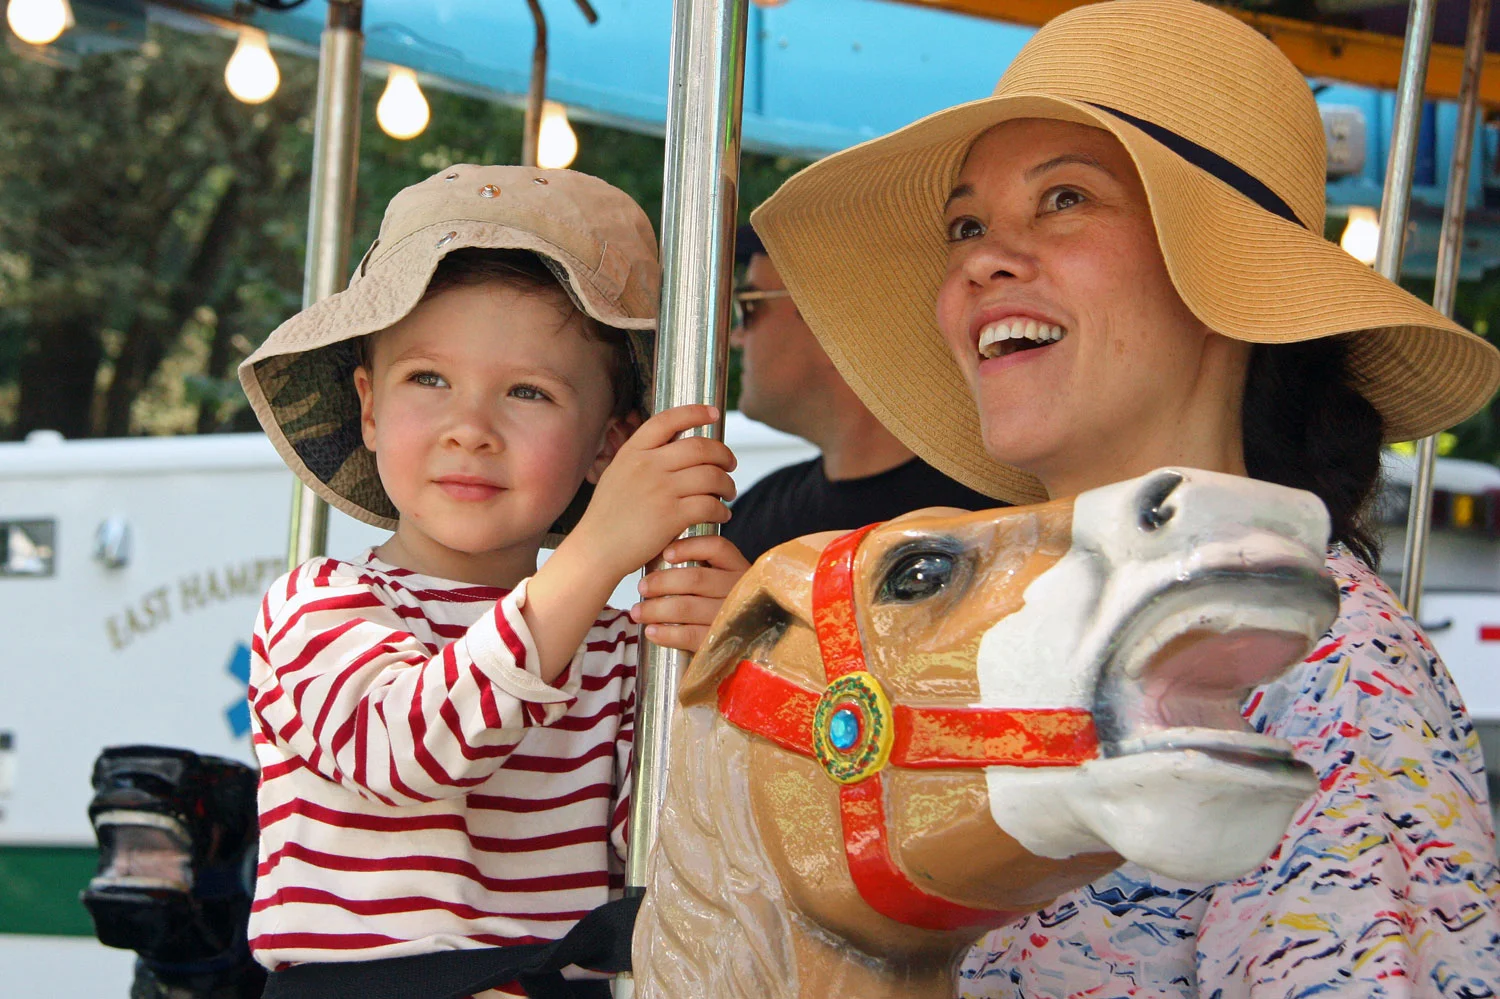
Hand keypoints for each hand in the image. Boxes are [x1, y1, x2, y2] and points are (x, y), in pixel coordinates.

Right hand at [568, 404, 737, 580]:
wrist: (596, 550)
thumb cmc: (609, 517)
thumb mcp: (617, 474)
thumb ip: (643, 459)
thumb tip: (675, 446)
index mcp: (632, 452)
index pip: (668, 420)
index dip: (695, 412)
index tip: (712, 413)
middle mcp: (647, 465)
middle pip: (700, 447)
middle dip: (724, 454)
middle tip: (730, 464)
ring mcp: (660, 490)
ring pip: (711, 475)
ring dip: (727, 484)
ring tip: (728, 493)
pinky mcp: (671, 516)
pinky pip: (710, 505)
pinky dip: (722, 509)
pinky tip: (721, 514)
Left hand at [631, 535, 750, 651]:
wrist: (746, 643)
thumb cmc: (721, 604)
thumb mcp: (720, 580)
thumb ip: (698, 566)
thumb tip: (656, 556)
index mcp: (737, 568)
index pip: (717, 548)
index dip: (689, 547)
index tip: (666, 554)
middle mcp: (737, 590)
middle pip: (695, 579)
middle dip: (661, 582)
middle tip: (642, 587)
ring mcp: (731, 617)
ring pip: (687, 607)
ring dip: (656, 609)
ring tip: (638, 612)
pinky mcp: (722, 642)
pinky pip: (690, 635)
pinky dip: (666, 633)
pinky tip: (652, 631)